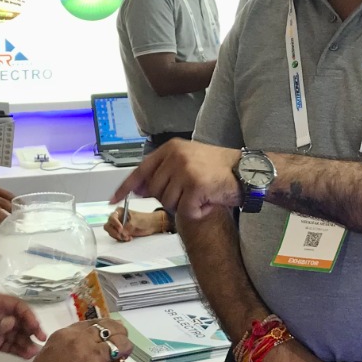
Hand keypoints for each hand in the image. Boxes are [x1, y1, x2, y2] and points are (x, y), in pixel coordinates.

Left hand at [0, 293, 45, 359]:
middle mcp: (1, 315)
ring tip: (34, 352)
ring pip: (18, 335)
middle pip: (21, 321)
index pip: (18, 307)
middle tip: (41, 340)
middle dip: (32, 330)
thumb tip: (12, 322)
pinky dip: (20, 350)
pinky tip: (27, 355)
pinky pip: (11, 346)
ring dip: (27, 342)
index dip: (28, 315)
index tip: (36, 327)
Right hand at [14, 317, 132, 361]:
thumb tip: (89, 349)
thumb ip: (69, 348)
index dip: (106, 329)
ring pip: (122, 344)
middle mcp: (80, 341)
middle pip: (112, 328)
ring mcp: (91, 358)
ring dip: (124, 353)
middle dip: (120, 337)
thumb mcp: (50, 354)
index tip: (110, 336)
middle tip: (120, 348)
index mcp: (66, 334)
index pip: (95, 323)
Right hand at [105, 206, 169, 242]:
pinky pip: (116, 237)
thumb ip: (128, 227)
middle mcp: (117, 218)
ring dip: (118, 236)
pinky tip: (129, 238)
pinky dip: (121, 239)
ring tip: (128, 237)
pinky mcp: (121, 233)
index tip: (121, 229)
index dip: (115, 224)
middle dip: (114, 232)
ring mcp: (118, 226)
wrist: (151, 225)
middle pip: (108, 226)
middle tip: (122, 235)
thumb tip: (122, 233)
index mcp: (119, 212)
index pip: (111, 217)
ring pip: (111, 232)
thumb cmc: (144, 220)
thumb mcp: (136, 222)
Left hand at [112, 139, 240, 220]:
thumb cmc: (218, 169)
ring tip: (202, 195)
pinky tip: (208, 203)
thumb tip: (138, 188)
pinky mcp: (195, 186)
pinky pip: (185, 211)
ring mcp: (185, 170)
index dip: (126, 187)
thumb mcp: (187, 163)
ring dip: (185, 206)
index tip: (113, 199)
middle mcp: (175, 156)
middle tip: (191, 193)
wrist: (248, 171)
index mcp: (171, 149)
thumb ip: (162, 173)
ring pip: (169, 203)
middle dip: (171, 198)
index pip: (141, 170)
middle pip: (156, 191)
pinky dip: (197, 213)